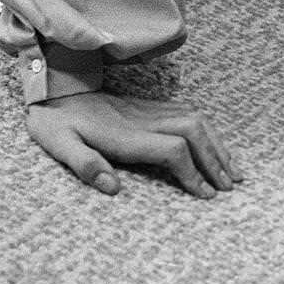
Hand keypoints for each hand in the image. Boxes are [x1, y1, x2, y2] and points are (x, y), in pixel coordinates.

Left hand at [27, 90, 242, 197]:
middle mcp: (140, 118)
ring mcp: (144, 109)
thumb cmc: (54, 122)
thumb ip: (85, 164)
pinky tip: (210, 144)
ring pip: (193, 117)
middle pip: (192, 129)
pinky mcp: (143, 106)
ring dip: (215, 143)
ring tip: (232, 169)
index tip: (205, 196)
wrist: (51, 88)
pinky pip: (183, 112)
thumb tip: (112, 187)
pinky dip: (204, 130)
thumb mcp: (59, 144)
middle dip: (215, 158)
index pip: (172, 149)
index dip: (193, 172)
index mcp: (124, 133)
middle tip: (230, 186)